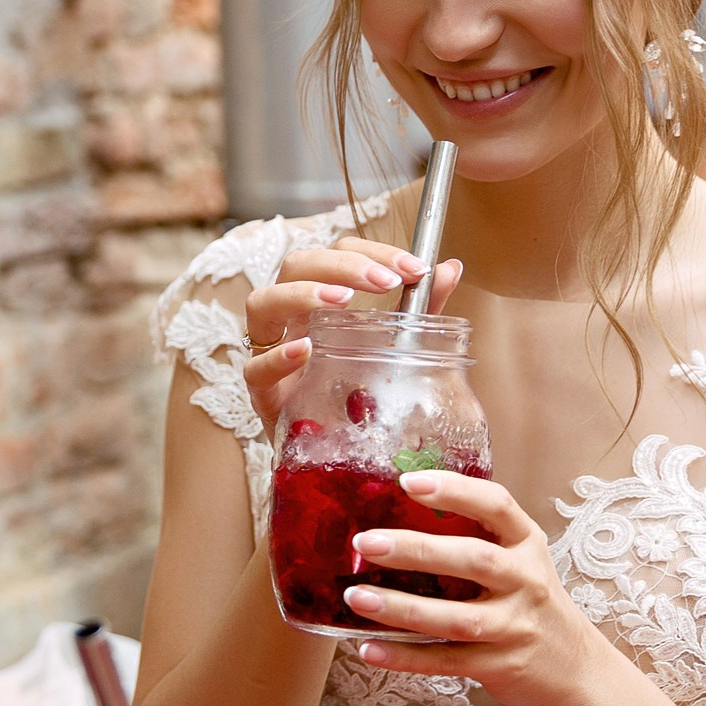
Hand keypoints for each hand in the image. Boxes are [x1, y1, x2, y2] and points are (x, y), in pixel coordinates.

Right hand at [242, 239, 463, 430]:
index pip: (334, 254)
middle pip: (297, 265)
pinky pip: (256, 368)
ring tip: (341, 300)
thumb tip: (450, 268)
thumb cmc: (352, 394)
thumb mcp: (389, 347)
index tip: (412, 268)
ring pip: (263, 302)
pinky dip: (278, 356)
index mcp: (319, 300)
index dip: (370, 252)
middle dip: (343, 265)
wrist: (331, 454)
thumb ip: (416, 311)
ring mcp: (270, 351)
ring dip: (302, 293)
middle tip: (386, 282)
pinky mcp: (263, 393)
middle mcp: (290, 317)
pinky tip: (305, 350)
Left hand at [342, 470, 599, 705]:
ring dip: (401, 608)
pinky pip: (447, 661)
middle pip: (474, 560)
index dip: (455, 490)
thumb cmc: (529, 604)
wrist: (575, 671)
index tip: (408, 482)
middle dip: (417, 549)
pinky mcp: (501, 666)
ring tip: (356, 597)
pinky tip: (370, 649)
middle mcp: (527, 582)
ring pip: (456, 617)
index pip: (497, 506)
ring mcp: (516, 627)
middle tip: (365, 543)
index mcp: (527, 545)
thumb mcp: (518, 561)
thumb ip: (474, 538)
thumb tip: (392, 512)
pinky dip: (405, 656)